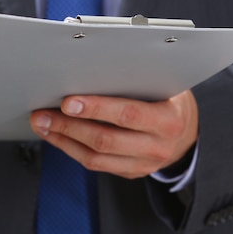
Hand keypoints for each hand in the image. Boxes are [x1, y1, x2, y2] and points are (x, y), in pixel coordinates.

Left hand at [30, 91, 198, 178]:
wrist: (190, 132)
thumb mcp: (164, 83)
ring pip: (96, 157)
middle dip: (69, 125)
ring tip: (42, 123)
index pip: (128, 114)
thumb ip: (135, 76)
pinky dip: (71, 149)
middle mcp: (157, 146)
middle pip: (106, 139)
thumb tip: (90, 61)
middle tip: (43, 113)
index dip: (96, 108)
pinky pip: (96, 165)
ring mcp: (144, 164)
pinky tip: (55, 135)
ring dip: (63, 139)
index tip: (68, 101)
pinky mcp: (130, 172)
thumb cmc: (170, 98)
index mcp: (168, 120)